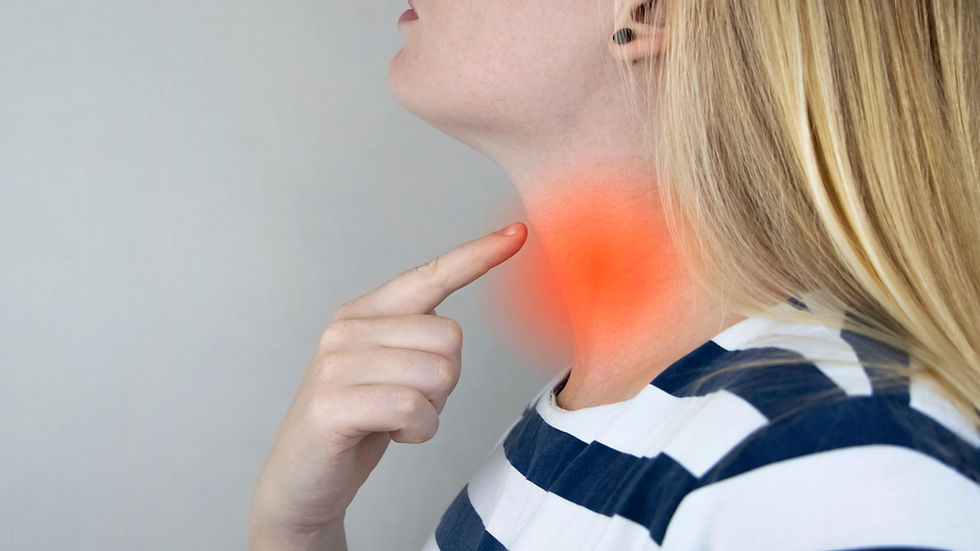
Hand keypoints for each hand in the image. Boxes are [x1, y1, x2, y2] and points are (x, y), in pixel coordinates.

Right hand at [250, 222, 526, 542]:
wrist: (302, 480)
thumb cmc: (357, 424)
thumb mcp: (390, 371)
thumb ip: (416, 341)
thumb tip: (454, 332)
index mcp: (365, 312)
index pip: (430, 275)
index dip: (477, 255)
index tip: (518, 234)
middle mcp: (348, 327)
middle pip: (451, 337)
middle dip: (446, 382)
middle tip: (410, 402)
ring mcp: (336, 363)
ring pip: (436, 374)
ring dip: (431, 411)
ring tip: (394, 419)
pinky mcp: (332, 403)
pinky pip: (412, 406)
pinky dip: (417, 429)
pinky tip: (391, 434)